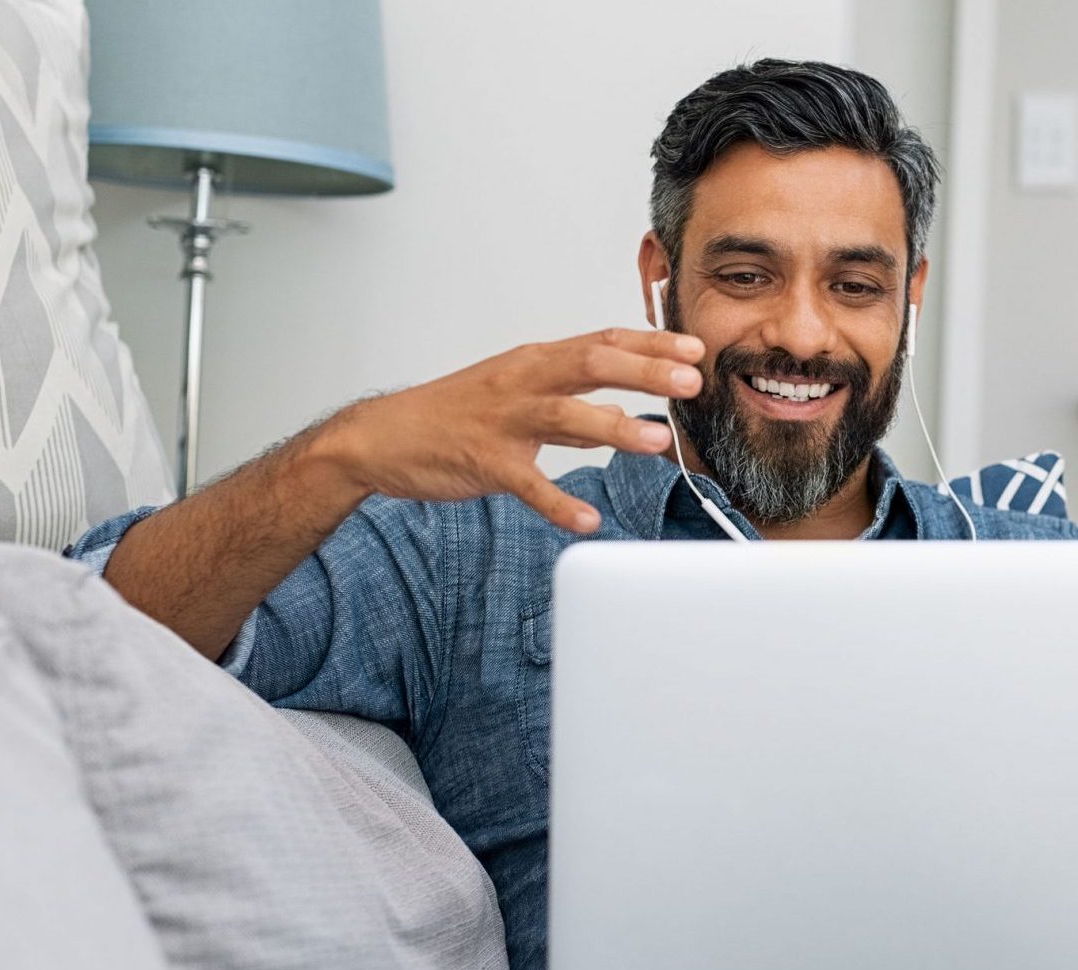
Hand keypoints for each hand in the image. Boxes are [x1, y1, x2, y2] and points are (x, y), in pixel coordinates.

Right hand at [314, 327, 705, 532]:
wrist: (382, 436)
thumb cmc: (455, 415)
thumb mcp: (519, 397)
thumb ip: (574, 408)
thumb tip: (625, 418)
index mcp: (536, 361)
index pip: (603, 342)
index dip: (651, 343)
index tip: (695, 348)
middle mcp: (523, 381)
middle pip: (591, 365)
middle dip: (645, 371)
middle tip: (692, 381)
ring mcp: (502, 419)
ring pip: (564, 416)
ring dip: (614, 429)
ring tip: (658, 442)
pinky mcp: (484, 461)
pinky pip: (528, 483)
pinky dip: (559, 503)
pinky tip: (588, 519)